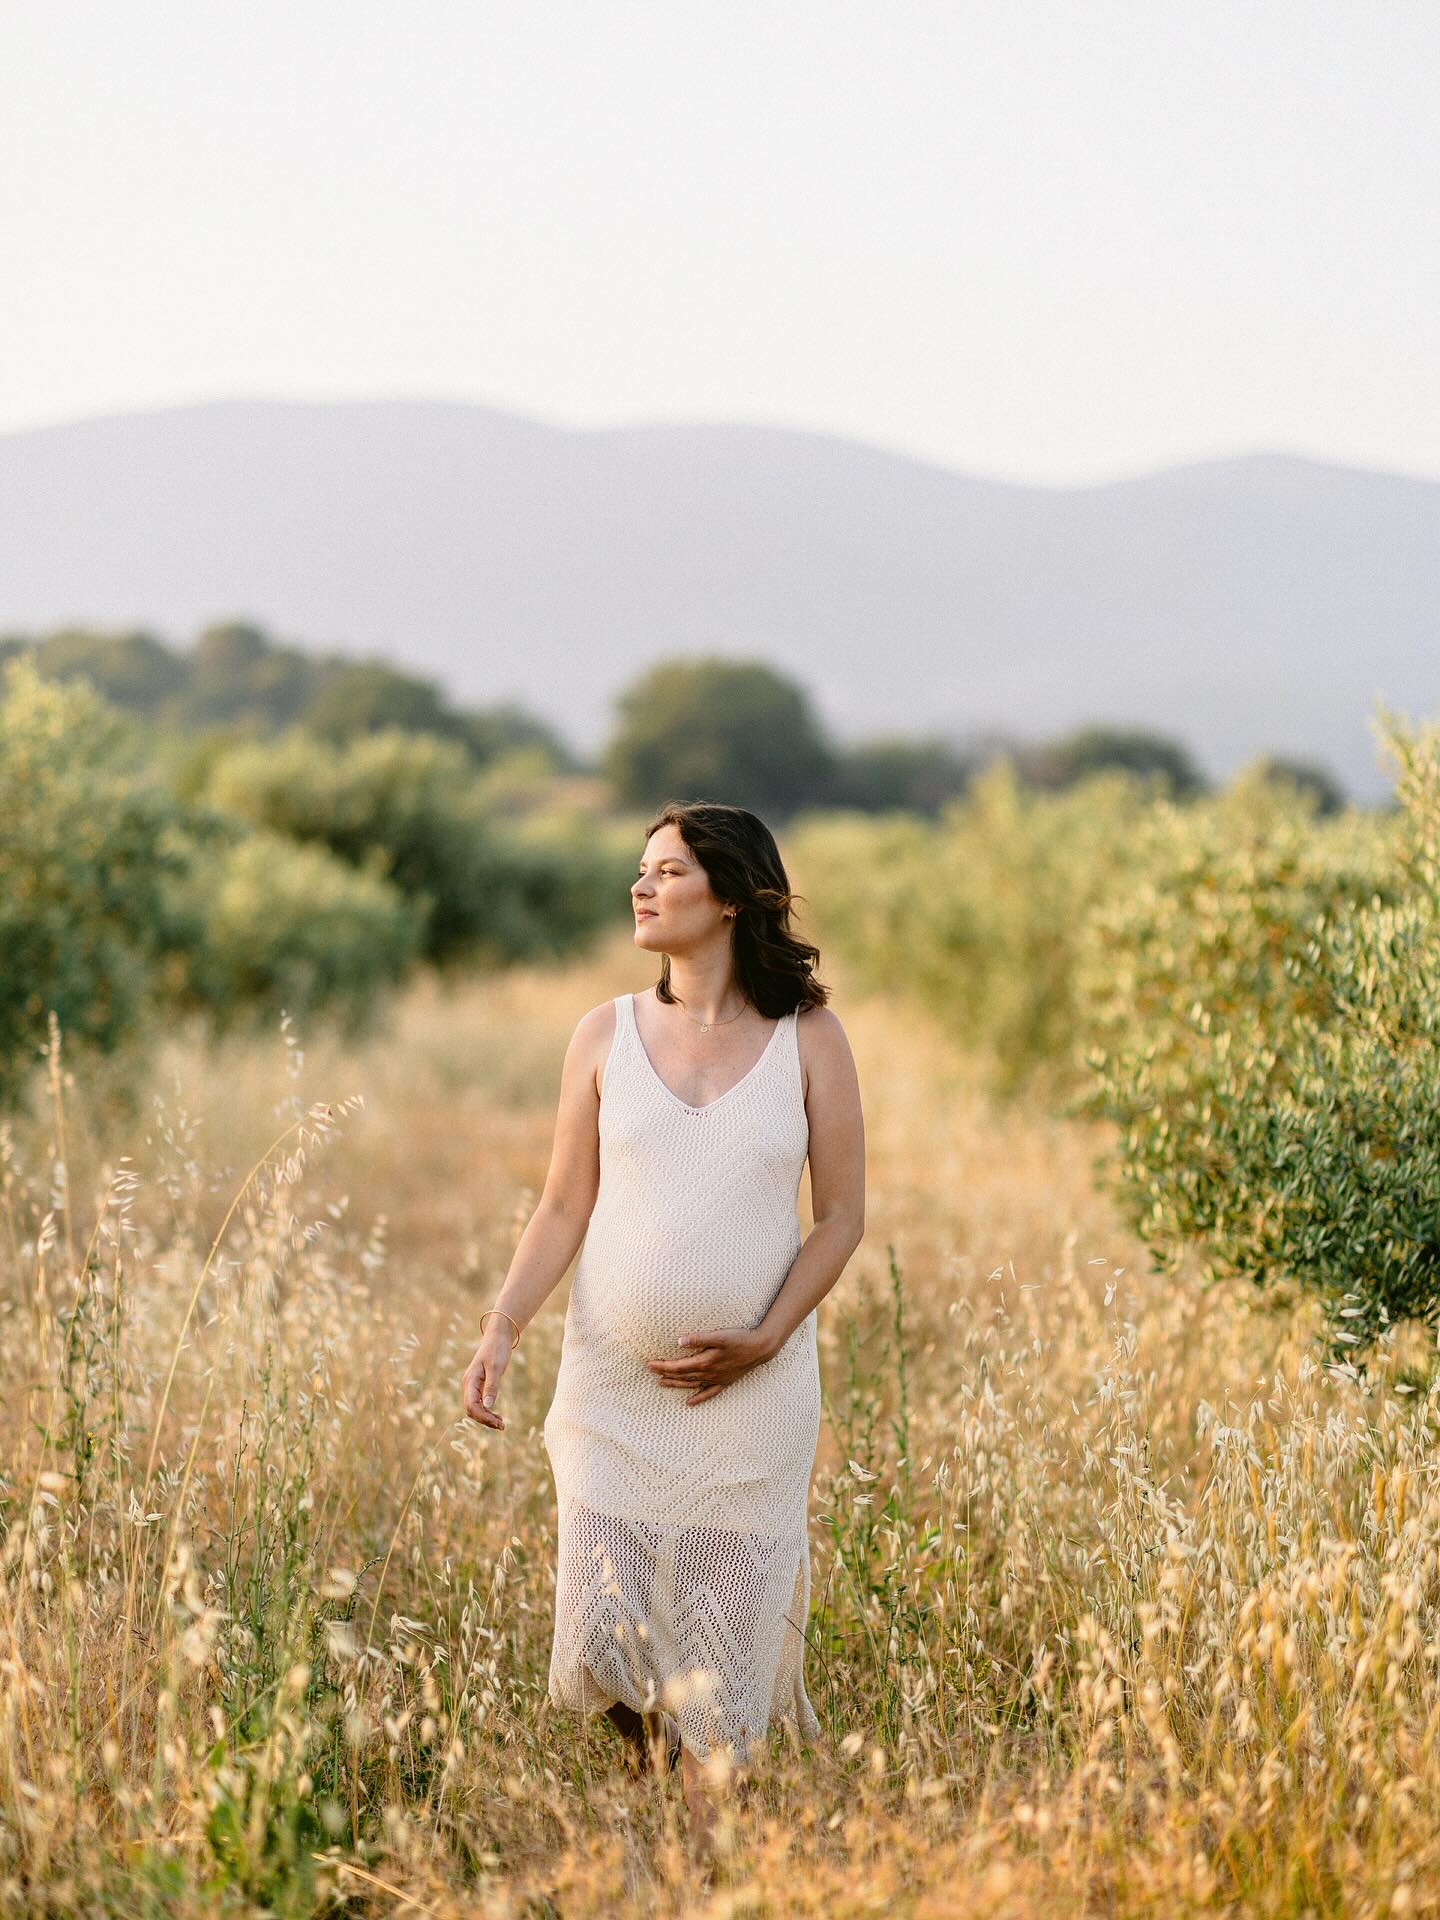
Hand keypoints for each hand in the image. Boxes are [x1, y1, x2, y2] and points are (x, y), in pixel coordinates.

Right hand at [461, 1329, 512, 1429]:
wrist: (498, 1337)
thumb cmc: (497, 1350)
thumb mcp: (496, 1368)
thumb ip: (492, 1386)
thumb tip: (489, 1406)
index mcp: (470, 1381)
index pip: (471, 1406)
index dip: (483, 1417)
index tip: (498, 1423)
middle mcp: (469, 1385)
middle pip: (472, 1410)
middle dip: (485, 1419)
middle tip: (502, 1426)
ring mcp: (473, 1386)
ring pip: (475, 1408)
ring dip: (486, 1417)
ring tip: (501, 1423)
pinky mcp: (479, 1386)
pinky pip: (480, 1403)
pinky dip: (487, 1411)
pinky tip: (496, 1415)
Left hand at [646, 1326, 772, 1404]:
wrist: (760, 1348)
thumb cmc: (740, 1339)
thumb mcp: (719, 1336)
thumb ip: (699, 1338)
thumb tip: (679, 1341)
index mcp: (705, 1361)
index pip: (678, 1366)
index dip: (663, 1366)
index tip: (649, 1364)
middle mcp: (709, 1373)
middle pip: (682, 1376)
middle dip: (665, 1374)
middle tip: (650, 1371)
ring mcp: (717, 1379)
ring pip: (691, 1385)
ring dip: (676, 1384)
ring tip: (662, 1383)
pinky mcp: (725, 1382)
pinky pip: (709, 1393)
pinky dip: (698, 1398)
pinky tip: (689, 1403)